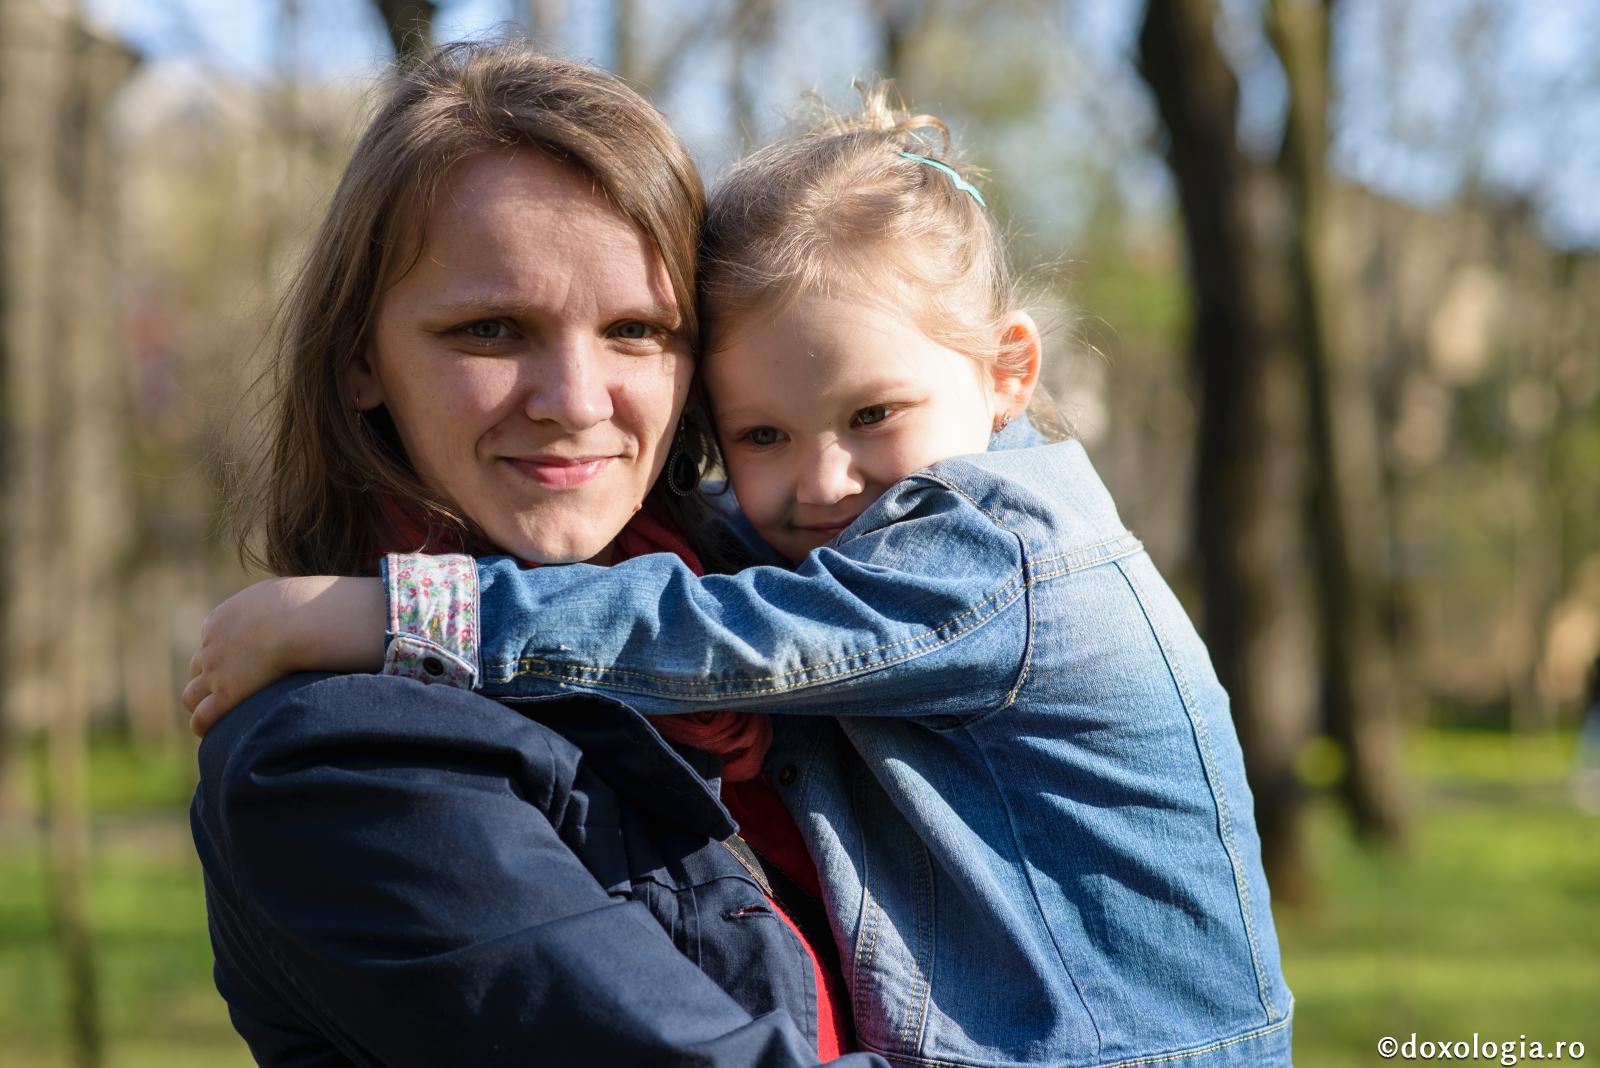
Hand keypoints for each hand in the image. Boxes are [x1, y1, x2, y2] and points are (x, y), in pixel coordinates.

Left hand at [185, 576, 384, 736]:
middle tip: (240, 695)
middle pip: (200, 668)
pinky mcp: (225, 695)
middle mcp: (214, 643)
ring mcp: (216, 670)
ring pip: (192, 695)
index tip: (250, 668)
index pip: (215, 641)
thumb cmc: (317, 605)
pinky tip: (228, 736)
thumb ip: (285, 605)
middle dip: (214, 681)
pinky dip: (210, 726)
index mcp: (226, 617)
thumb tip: (306, 608)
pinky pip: (202, 718)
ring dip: (207, 706)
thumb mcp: (292, 593)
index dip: (231, 658)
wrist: (308, 619)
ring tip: (229, 721)